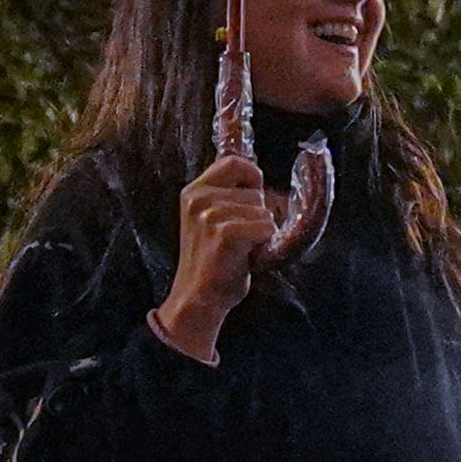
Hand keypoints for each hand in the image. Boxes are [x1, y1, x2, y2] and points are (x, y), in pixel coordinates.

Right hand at [154, 131, 327, 360]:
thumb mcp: (211, 219)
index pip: (236, 162)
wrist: (198, 299)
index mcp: (194, 191)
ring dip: (261, 232)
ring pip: (264, 211)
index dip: (253, 179)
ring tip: (240, 249)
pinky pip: (266, 227)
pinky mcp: (224, 233)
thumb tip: (261, 180)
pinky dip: (264, 244)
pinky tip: (245, 256)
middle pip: (256, 191)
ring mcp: (209, 215)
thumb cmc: (212, 261)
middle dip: (258, 214)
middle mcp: (198, 198)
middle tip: (240, 239)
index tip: (251, 201)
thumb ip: (228, 197)